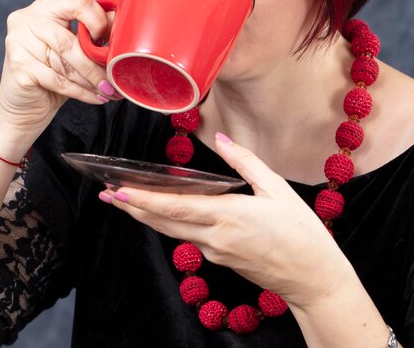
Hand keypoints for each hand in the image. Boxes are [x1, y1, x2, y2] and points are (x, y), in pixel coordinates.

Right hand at [0, 0, 116, 140]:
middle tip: (115, 79)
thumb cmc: (54, 71)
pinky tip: (96, 97)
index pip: (78, 2)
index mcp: (46, 7)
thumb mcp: (76, 48)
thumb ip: (94, 33)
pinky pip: (58, 81)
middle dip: (96, 65)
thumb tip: (122, 23)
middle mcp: (28, 19)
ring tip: (109, 90)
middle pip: (70, 41)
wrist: (26, 103)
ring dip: (92, 81)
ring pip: (65, 64)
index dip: (99, 22)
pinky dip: (82, 92)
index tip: (112, 43)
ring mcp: (18, 42)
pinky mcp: (18, 67)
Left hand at [100, 133, 352, 308]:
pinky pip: (187, 238)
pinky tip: (162, 212)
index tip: (118, 190)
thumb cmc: (301, 232)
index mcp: (228, 217)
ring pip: (171, 231)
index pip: (176, 208)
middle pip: (163, 222)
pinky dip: (167, 223)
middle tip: (105, 192)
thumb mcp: (277, 189)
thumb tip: (220, 139)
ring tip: (122, 200)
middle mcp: (214, 238)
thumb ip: (245, 162)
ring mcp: (215, 252)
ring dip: (145, 215)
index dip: (144, 199)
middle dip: (132, 207)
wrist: (314, 279)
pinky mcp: (220, 259)